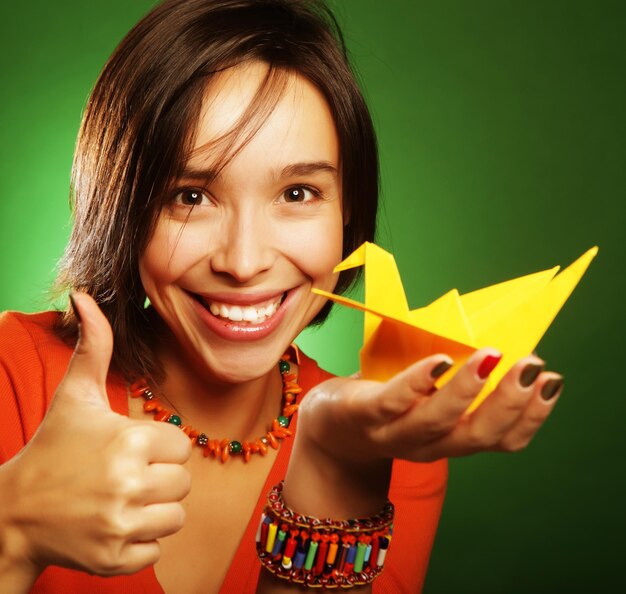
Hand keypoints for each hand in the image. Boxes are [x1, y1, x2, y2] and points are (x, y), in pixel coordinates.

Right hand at [0, 293, 190, 585]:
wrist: (16, 512)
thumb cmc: (54, 446)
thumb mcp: (75, 394)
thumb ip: (94, 346)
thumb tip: (85, 295)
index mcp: (128, 440)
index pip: (181, 446)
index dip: (158, 447)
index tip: (129, 449)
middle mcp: (128, 483)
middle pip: (183, 482)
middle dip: (159, 478)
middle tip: (123, 475)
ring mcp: (121, 525)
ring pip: (176, 516)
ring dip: (153, 510)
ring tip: (119, 499)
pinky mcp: (116, 559)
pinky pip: (157, 549)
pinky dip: (140, 541)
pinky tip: (112, 525)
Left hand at [283, 349, 561, 517]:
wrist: (328, 429)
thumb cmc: (387, 403)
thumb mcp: (429, 398)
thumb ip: (457, 382)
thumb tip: (493, 341)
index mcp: (451, 439)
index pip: (501, 439)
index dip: (532, 416)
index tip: (553, 382)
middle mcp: (429, 445)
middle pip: (476, 435)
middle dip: (510, 403)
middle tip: (534, 368)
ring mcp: (395, 433)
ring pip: (438, 422)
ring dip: (469, 391)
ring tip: (492, 357)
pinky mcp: (364, 415)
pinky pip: (393, 402)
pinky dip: (418, 383)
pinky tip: (438, 362)